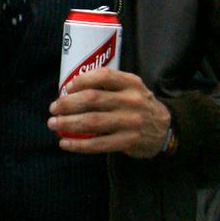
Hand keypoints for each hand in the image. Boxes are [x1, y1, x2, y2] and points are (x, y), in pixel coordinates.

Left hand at [48, 68, 171, 157]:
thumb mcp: (132, 89)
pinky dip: (78, 144)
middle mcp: (131, 101)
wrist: (165, 130)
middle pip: (92, 99)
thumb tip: (71, 91)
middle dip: (67, 104)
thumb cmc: (140, 106)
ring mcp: (130, 122)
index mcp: (131, 83)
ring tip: (54, 124)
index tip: (66, 88)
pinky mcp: (128, 142)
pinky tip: (65, 143)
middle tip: (53, 109)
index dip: (81, 80)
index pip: (103, 76)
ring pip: (92, 122)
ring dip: (68, 123)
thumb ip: (110, 86)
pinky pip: (98, 144)